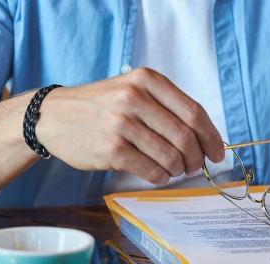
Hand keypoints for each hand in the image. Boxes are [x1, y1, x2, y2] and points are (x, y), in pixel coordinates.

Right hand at [35, 68, 224, 184]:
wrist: (53, 116)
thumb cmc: (98, 107)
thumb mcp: (130, 89)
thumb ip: (163, 106)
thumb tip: (201, 137)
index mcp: (147, 80)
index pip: (193, 112)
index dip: (211, 137)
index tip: (217, 152)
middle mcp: (135, 98)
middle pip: (185, 136)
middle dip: (196, 157)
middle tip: (194, 167)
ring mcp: (122, 123)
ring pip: (170, 155)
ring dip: (177, 169)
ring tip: (173, 170)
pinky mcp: (111, 148)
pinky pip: (150, 169)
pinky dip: (160, 176)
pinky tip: (158, 175)